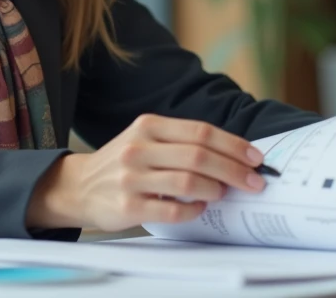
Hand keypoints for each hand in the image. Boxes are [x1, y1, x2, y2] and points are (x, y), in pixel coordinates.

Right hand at [26, 114, 267, 231]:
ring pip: (188, 181)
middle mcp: (139, 148)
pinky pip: (173, 209)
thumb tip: (234, 152)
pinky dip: (194, 210)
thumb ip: (182, 141)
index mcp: (148, 126)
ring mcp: (132, 177)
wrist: (80, 186)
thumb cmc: (123, 162)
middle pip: (199, 155)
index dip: (233, 145)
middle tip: (254, 182)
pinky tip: (201, 208)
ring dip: (216, 188)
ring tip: (225, 193)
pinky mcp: (128, 206)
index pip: (201, 131)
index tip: (256, 157)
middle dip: (234, 169)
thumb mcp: (146, 139)